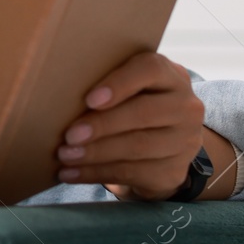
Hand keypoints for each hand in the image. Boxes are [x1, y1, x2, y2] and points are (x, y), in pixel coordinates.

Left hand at [56, 51, 205, 200]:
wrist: (163, 147)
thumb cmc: (132, 106)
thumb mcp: (128, 89)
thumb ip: (107, 84)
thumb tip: (56, 91)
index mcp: (171, 76)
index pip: (150, 69)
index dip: (120, 83)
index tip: (89, 99)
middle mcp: (186, 107)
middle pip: (143, 113)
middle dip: (102, 125)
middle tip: (69, 136)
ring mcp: (185, 141)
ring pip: (137, 147)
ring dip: (95, 153)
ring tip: (64, 156)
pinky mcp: (174, 171)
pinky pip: (132, 173)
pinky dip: (96, 174)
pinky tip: (71, 173)